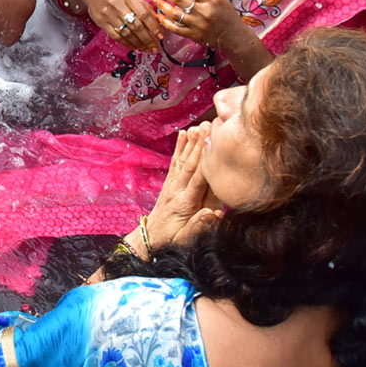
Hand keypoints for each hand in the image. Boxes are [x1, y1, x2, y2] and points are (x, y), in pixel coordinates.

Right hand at [76, 0, 161, 52]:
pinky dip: (127, 43)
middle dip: (147, 38)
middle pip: (136, 25)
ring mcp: (108, 14)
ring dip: (139, 43)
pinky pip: (116, 36)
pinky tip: (134, 47)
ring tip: (147, 48)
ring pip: (126, 33)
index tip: (160, 35)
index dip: (153, 26)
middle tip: (155, 46)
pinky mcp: (101, 22)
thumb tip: (156, 20)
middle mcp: (116, 4)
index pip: (143, 13)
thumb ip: (142, 4)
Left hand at [143, 125, 220, 249]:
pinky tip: (184, 133)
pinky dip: (179, 147)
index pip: (198, 180)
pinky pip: (175, 163)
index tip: (214, 145)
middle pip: (190, 165)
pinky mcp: (170, 183)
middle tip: (208, 127)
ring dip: (191, 142)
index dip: (206, 162)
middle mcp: (177, 191)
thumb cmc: (172, 241)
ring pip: (183, 160)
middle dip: (199, 145)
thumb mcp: (186, 241)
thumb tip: (215, 213)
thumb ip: (199, 226)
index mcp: (184, 204)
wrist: (150, 240)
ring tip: (199, 125)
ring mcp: (172, 185)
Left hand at [154, 0, 244, 49]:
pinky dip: (165, 22)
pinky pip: (175, 28)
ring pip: (174, 14)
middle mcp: (204, 12)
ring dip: (162, 6)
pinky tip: (158, 16)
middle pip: (179, 0)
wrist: (233, 36)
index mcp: (211, 0)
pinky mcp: (193, 35)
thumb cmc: (226, 14)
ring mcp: (198, 25)